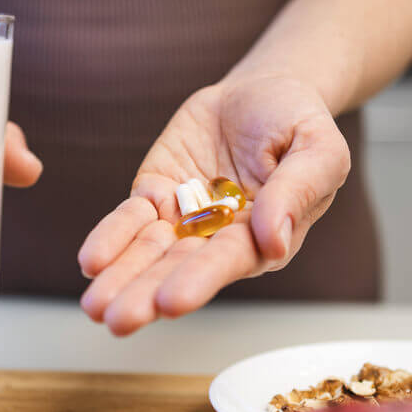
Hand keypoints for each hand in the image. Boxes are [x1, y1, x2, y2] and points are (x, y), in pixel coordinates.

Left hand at [77, 73, 349, 334]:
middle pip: (179, 268)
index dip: (199, 280)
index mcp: (263, 237)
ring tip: (93, 307)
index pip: (228, 261)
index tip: (171, 303)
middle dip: (146, 293)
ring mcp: (184, 219)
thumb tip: (273, 240)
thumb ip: (297, 191)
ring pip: (147, 252)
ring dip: (120, 278)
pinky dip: (110, 237)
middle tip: (118, 320)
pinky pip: (130, 218)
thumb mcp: (319, 148)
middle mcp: (219, 238)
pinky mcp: (157, 194)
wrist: (262, 90)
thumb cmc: (298, 122)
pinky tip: (92, 260)